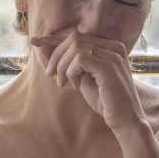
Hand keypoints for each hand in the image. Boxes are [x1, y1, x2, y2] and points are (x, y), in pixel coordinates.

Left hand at [31, 31, 146, 133]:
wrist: (124, 120)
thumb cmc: (104, 100)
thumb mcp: (80, 78)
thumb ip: (66, 63)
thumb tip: (42, 47)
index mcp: (109, 47)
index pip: (76, 36)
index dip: (53, 39)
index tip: (34, 42)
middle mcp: (113, 47)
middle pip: (74, 38)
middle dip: (56, 56)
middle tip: (52, 76)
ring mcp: (113, 55)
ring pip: (75, 47)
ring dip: (63, 66)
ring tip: (64, 84)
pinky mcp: (109, 66)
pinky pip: (80, 59)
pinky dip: (71, 72)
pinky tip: (75, 86)